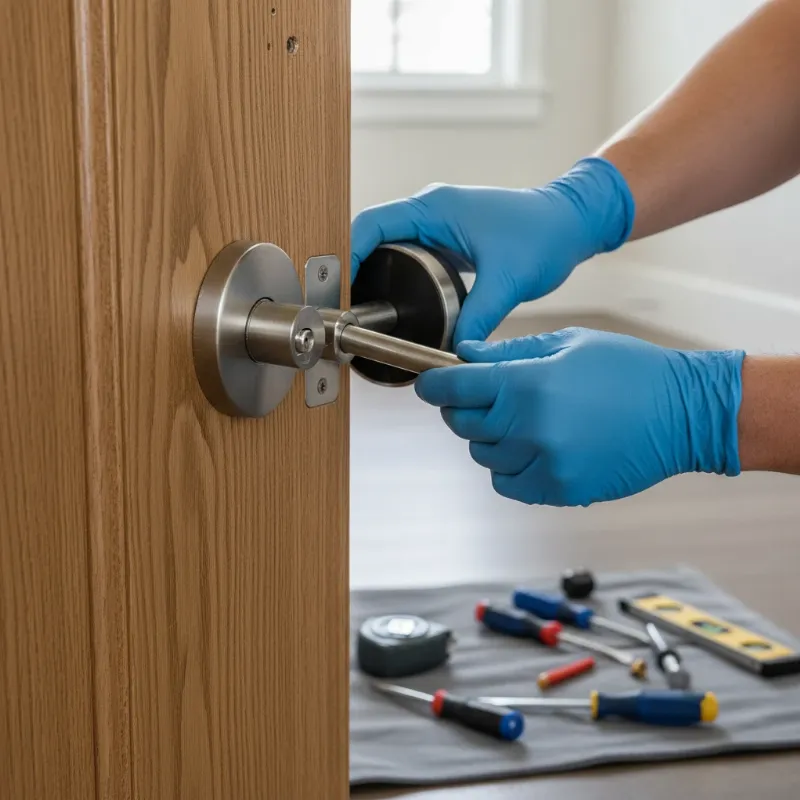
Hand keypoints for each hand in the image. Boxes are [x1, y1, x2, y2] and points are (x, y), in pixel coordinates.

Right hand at [351, 158, 634, 341]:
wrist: (571, 221)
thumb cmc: (544, 234)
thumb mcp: (508, 280)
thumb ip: (478, 318)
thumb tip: (454, 352)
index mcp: (434, 208)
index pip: (370, 225)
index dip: (348, 257)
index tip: (339, 292)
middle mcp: (429, 211)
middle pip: (371, 236)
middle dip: (354, 270)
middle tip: (347, 308)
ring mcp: (436, 224)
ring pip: (387, 246)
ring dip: (373, 273)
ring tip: (364, 309)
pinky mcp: (446, 239)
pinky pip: (407, 255)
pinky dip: (395, 276)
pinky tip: (396, 305)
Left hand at [414, 328, 744, 506]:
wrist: (683, 412)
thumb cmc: (628, 369)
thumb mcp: (567, 343)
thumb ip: (507, 353)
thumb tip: (463, 355)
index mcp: (526, 385)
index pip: (453, 388)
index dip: (432, 385)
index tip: (426, 384)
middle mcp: (529, 428)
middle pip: (461, 424)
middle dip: (462, 408)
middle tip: (481, 396)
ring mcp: (544, 464)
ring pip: (483, 455)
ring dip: (490, 438)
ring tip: (522, 420)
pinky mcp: (560, 491)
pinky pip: (508, 483)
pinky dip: (509, 467)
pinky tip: (534, 447)